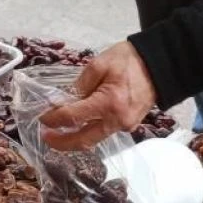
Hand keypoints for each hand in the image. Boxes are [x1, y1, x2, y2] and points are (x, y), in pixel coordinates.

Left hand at [38, 42, 156, 150]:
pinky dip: (89, 131)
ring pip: (95, 139)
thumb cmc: (129, 60)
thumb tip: (61, 101)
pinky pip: (105, 132)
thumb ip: (79, 85)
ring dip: (75, 138)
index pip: (74, 117)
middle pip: (84, 140)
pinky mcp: (130, 125)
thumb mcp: (99, 64)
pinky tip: (80, 125)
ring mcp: (125, 126)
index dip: (54, 119)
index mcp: (108, 103)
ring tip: (59, 132)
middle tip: (46, 137)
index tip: (42, 118)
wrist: (160, 64)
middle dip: (62, 143)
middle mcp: (117, 121)